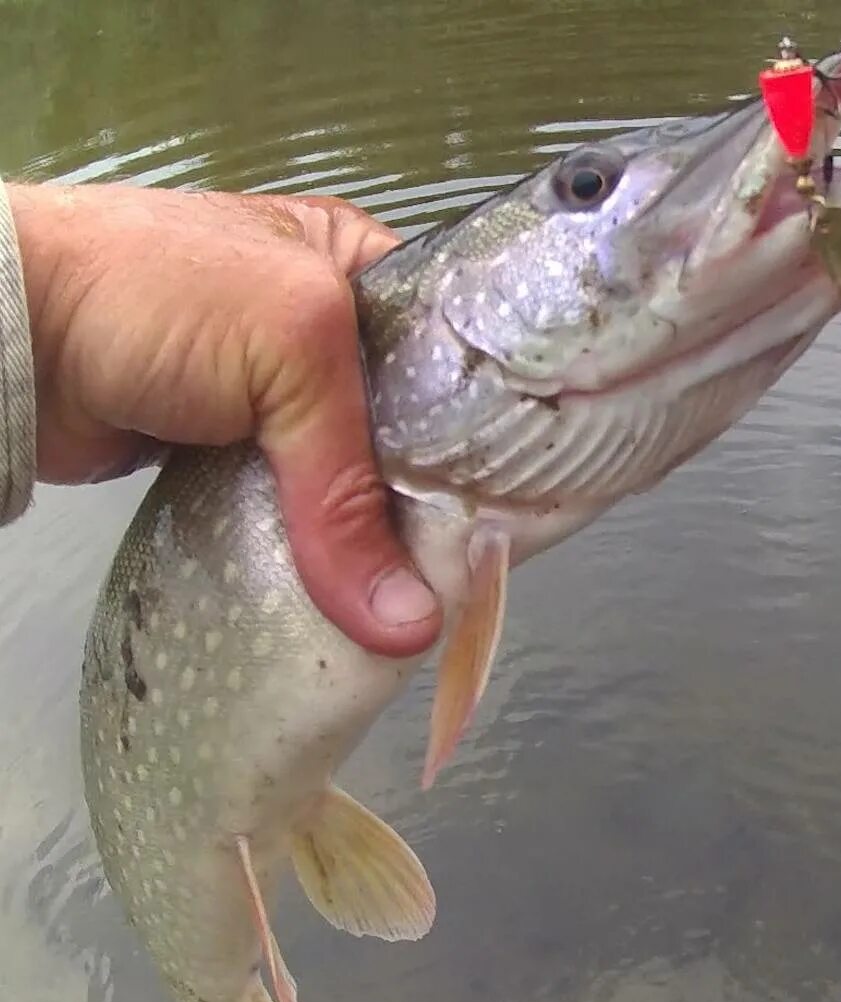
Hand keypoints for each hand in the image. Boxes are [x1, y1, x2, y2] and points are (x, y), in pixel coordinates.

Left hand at [9, 182, 441, 657]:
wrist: (10, 335)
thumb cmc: (153, 291)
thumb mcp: (290, 353)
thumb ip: (350, 490)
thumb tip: (407, 623)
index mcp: (360, 264)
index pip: (453, 353)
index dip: (487, 430)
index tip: (515, 508)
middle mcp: (327, 328)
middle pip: (408, 432)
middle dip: (431, 500)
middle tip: (471, 567)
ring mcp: (271, 395)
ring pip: (351, 481)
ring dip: (371, 536)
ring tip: (422, 592)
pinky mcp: (226, 453)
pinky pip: (294, 512)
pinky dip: (313, 549)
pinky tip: (349, 585)